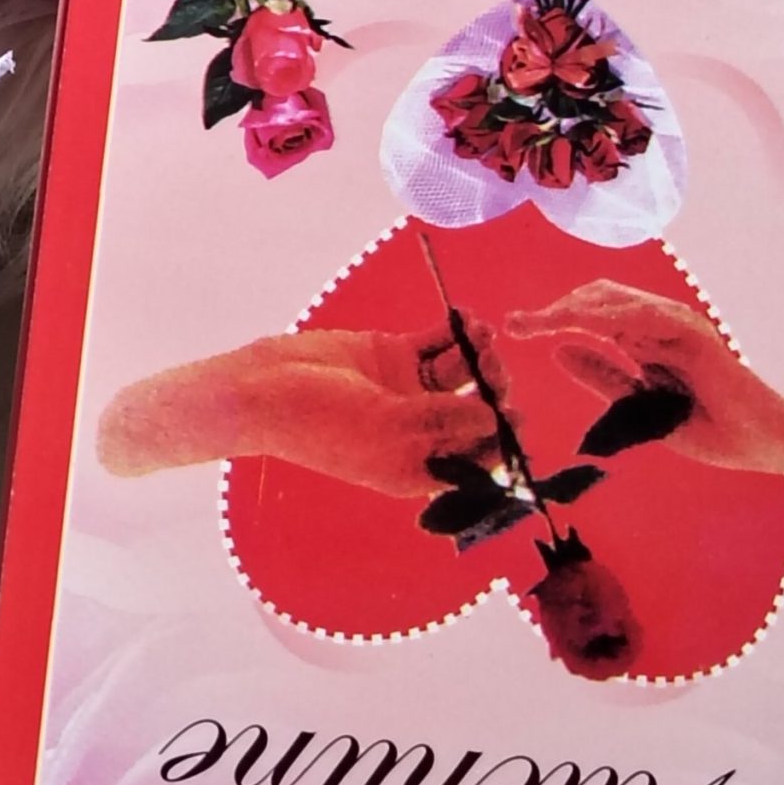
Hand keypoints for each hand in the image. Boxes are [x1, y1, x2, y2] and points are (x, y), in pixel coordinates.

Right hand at [96, 323, 506, 498]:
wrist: (265, 387)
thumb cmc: (322, 424)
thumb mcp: (390, 431)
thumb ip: (446, 422)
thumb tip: (496, 418)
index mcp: (420, 466)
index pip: (479, 458)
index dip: (503, 439)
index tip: (518, 418)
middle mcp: (420, 430)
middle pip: (476, 411)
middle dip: (493, 390)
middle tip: (494, 370)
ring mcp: (408, 391)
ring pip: (461, 373)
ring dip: (477, 354)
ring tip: (483, 335)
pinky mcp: (393, 356)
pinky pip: (436, 343)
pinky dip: (455, 331)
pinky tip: (467, 317)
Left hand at [508, 281, 783, 482]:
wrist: (763, 442)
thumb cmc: (707, 428)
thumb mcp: (640, 408)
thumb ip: (604, 377)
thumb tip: (559, 350)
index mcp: (643, 339)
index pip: (589, 314)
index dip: (550, 318)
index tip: (512, 327)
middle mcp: (656, 324)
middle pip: (593, 300)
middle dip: (550, 310)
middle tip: (514, 325)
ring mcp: (674, 324)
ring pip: (611, 302)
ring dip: (568, 309)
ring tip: (533, 324)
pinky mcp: (692, 333)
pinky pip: (645, 316)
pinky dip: (610, 316)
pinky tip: (578, 325)